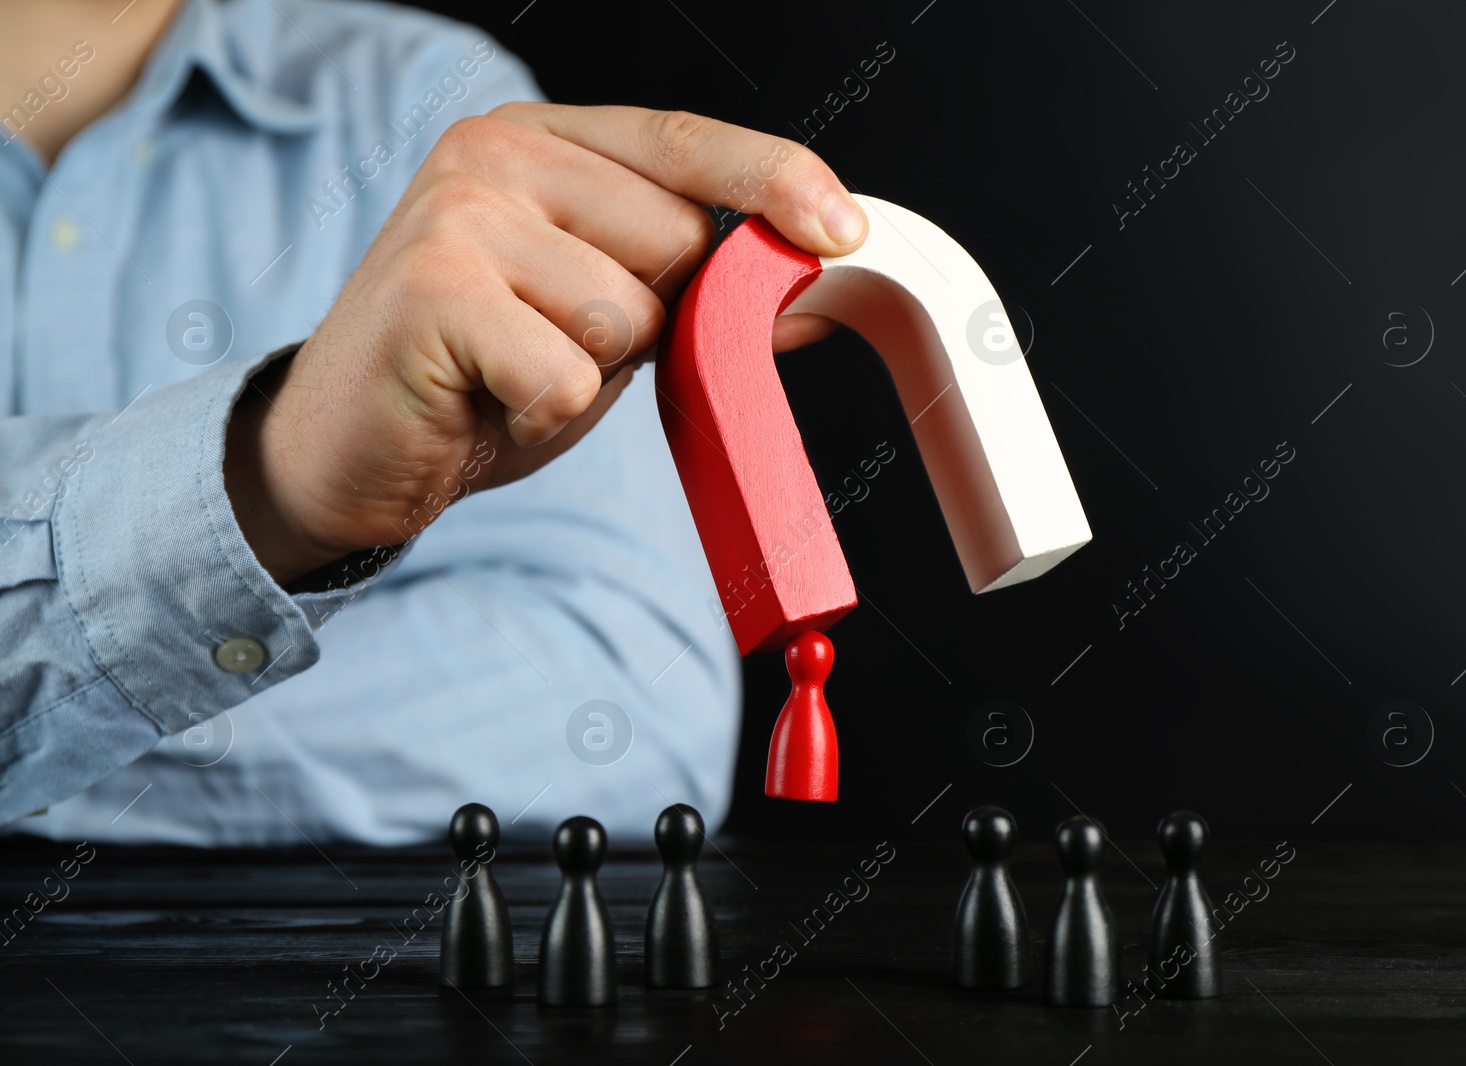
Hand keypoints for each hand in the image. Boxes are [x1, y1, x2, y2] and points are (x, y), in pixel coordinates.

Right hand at [223, 105, 867, 584]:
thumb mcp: (598, 318)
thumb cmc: (481, 377)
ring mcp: (459, 213)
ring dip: (590, 373)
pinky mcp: (432, 289)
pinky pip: (570, 376)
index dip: (773, 180)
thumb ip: (684, 285)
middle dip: (649, 322)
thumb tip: (804, 290)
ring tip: (513, 370)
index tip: (842, 228)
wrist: (345, 447)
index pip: (685, 143)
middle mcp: (496, 154)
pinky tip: (484, 398)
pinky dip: (543, 413)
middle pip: (677, 243)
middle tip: (554, 343)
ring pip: (631, 315)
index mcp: (539, 141)